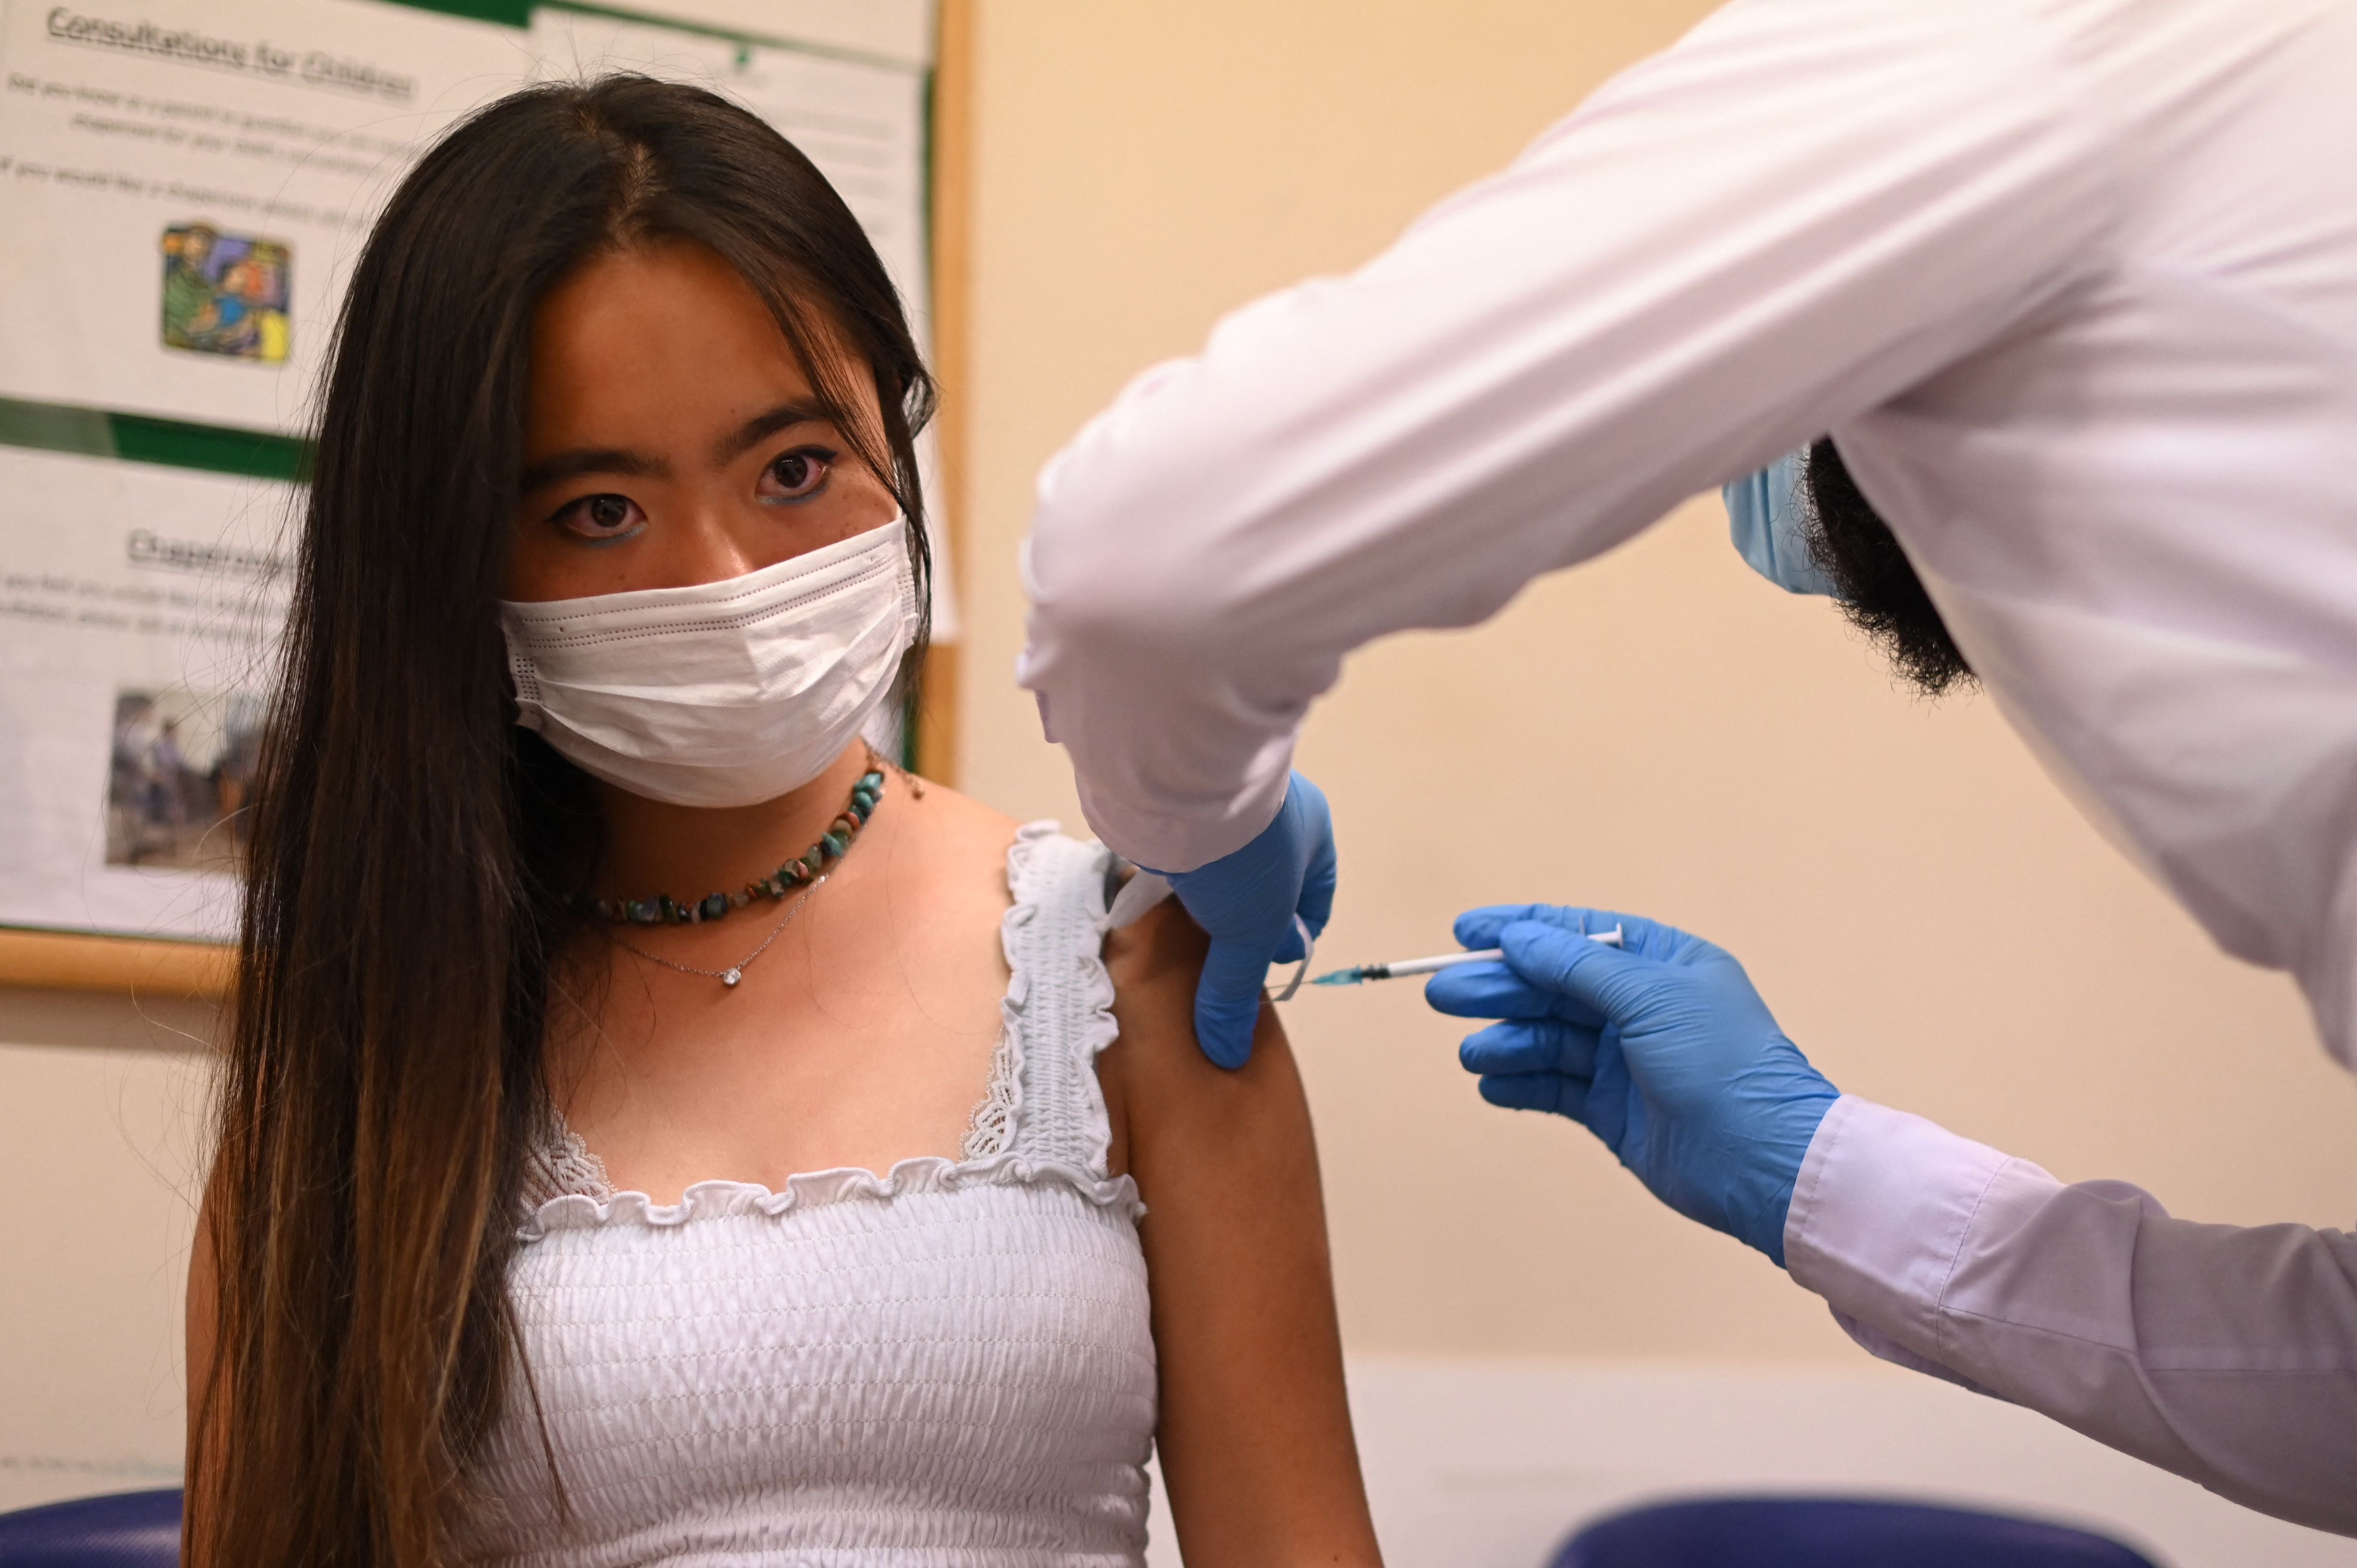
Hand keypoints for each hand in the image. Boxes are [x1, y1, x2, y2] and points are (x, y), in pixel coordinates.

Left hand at [1158, 772, 1336, 1069]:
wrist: (1180, 776)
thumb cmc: (1244, 848)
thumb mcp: (1248, 933)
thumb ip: (1234, 990)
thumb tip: (1228, 1051)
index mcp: (1313, 833)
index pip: (1315, 899)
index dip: (1291, 939)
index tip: (1262, 967)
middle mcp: (1272, 812)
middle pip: (1261, 885)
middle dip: (1237, 923)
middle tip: (1214, 956)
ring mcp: (1223, 802)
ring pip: (1215, 865)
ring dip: (1198, 897)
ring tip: (1176, 931)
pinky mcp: (1176, 799)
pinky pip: (1175, 845)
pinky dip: (1165, 872)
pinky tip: (1149, 895)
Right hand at [1425, 904, 1837, 1265]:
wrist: (1761, 1160)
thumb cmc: (1721, 1064)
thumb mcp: (1649, 996)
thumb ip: (1576, 966)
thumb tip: (1518, 937)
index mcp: (1663, 963)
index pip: (1578, 934)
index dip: (1520, 930)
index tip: (1464, 932)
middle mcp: (1642, 1007)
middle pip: (1553, 987)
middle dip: (1499, 989)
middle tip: (1444, 996)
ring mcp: (1625, 1060)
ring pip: (1548, 1039)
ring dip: (1506, 1041)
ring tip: (1474, 1054)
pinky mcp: (1611, 1111)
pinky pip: (1553, 1087)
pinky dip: (1521, 1084)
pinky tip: (1492, 1084)